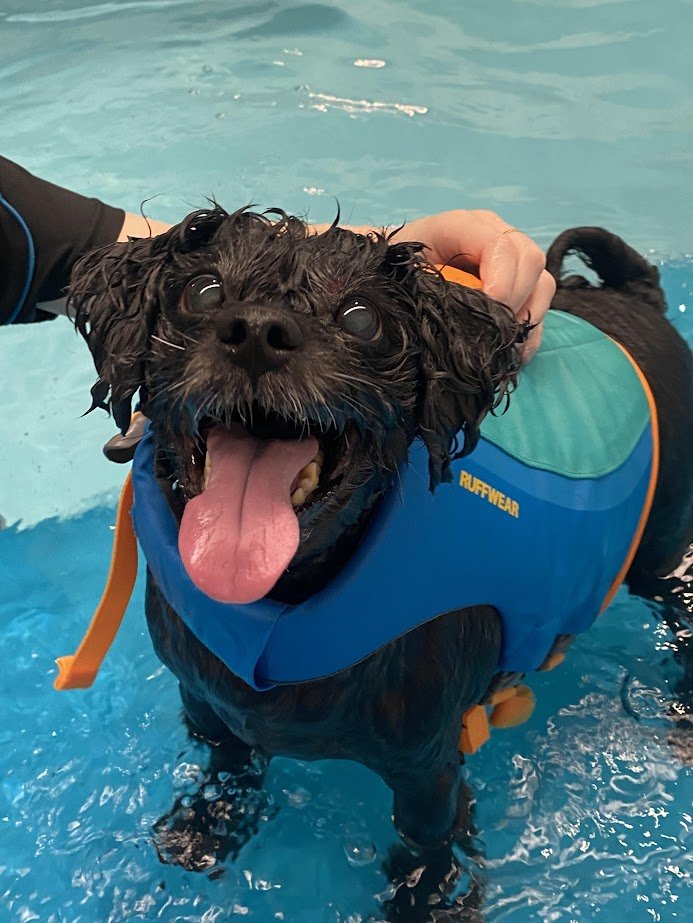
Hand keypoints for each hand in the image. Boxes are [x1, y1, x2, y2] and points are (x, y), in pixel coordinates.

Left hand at [389, 210, 555, 361]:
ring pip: (542, 284)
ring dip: (527, 318)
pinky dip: (529, 333)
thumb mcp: (402, 269)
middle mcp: (496, 236)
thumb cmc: (397, 267)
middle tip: (492, 329)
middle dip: (515, 300)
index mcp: (464, 226)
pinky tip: (512, 354)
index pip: (499, 244)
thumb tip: (451, 309)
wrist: (396, 271)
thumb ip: (425, 282)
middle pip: (530, 260)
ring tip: (501, 344)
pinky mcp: (518, 287)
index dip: (501, 279)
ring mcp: (511, 261)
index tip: (489, 307)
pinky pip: (539, 307)